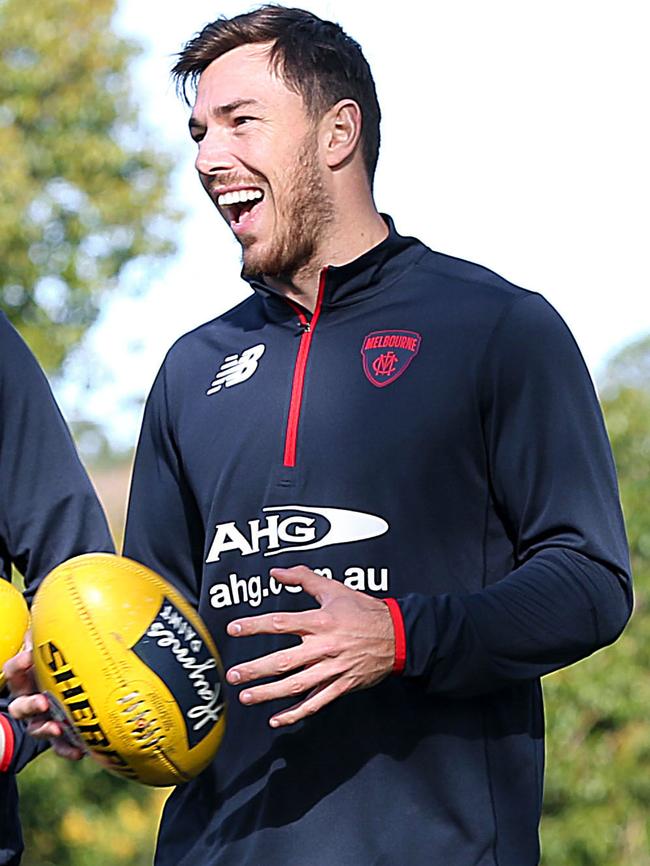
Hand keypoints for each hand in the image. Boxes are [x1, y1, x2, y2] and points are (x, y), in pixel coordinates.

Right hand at [4, 646, 83, 760]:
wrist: (74, 686)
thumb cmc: (60, 663)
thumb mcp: (53, 648)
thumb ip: (50, 635)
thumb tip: (56, 614)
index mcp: (27, 678)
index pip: (13, 671)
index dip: (18, 665)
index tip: (29, 656)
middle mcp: (29, 700)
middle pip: (20, 706)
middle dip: (29, 705)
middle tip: (42, 702)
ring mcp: (42, 719)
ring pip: (35, 728)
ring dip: (44, 729)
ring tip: (57, 727)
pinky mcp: (58, 734)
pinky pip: (59, 746)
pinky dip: (67, 749)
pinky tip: (79, 751)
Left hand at [226, 566, 394, 727]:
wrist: (398, 635)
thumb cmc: (365, 611)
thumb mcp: (334, 589)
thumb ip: (303, 578)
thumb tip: (277, 572)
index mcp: (320, 621)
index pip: (280, 623)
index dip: (255, 626)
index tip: (234, 629)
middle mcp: (323, 647)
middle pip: (283, 660)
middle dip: (256, 669)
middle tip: (234, 675)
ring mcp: (332, 669)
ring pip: (295, 686)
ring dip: (268, 694)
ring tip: (246, 697)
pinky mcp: (340, 686)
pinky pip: (315, 703)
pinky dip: (295, 714)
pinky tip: (277, 720)